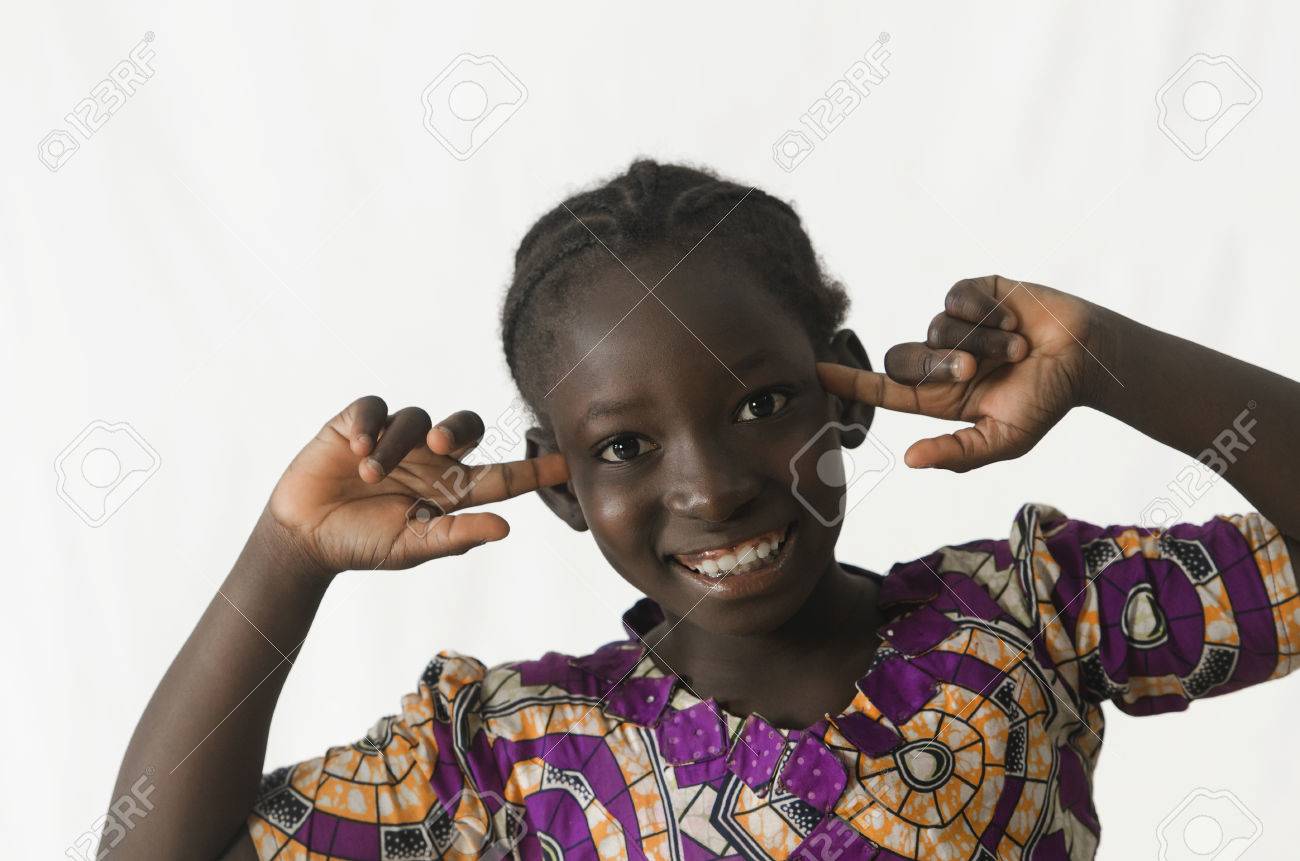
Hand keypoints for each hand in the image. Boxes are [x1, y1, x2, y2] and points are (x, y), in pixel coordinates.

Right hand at [267, 396, 568, 575]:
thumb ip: (456, 536)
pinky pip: (376, 408)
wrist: (304, 538)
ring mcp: (396, 439)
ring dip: (395, 444)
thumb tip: (506, 527)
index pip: (503, 476)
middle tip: (440, 447)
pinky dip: (371, 425)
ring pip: (415, 418)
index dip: (535, 469)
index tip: (569, 462)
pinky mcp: (358, 424)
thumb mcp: (412, 547)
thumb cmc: (363, 544)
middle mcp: (430, 459)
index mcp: (451, 490)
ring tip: (370, 473)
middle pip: (466, 426)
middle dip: (459, 430)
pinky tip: (358, 450)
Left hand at [818, 275, 1099, 471]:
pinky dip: (986, 312)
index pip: (884, 390)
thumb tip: (909, 460)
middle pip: (902, 359)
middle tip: (976, 369)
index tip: (816, 373)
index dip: (850, 382)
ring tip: (1016, 348)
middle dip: (937, 365)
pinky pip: (956, 298)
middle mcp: (941, 359)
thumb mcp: (1004, 439)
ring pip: (936, 327)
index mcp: (939, 397)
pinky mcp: (975, 292)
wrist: (1087, 357)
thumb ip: (958, 453)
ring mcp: (956, 324)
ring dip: (980, 341)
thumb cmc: (1047, 401)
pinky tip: (1012, 319)